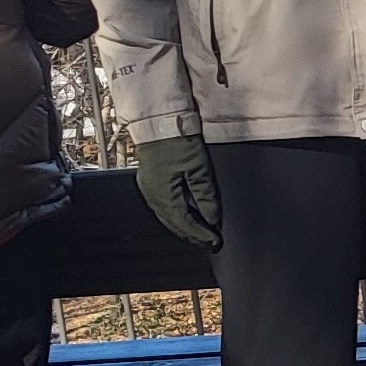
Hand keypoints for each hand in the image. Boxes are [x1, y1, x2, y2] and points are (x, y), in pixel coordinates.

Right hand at [134, 132, 221, 250]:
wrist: (158, 122)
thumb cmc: (176, 140)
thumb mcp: (198, 168)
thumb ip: (206, 195)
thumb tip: (213, 218)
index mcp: (164, 196)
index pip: (185, 224)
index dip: (202, 235)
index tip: (216, 242)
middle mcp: (153, 197)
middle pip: (175, 225)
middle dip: (194, 236)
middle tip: (210, 243)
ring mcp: (150, 190)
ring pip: (169, 218)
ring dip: (185, 227)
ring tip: (201, 234)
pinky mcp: (150, 182)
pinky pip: (165, 207)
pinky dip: (178, 216)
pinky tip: (187, 216)